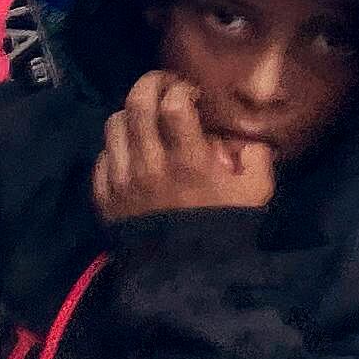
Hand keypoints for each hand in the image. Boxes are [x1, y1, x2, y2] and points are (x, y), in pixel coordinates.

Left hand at [91, 71, 274, 222]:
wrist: (184, 274)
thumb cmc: (222, 227)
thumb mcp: (256, 191)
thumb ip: (257, 155)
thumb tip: (244, 136)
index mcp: (188, 160)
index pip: (173, 105)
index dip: (182, 89)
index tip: (192, 94)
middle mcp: (150, 165)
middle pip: (136, 105)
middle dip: (151, 84)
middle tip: (165, 85)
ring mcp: (122, 180)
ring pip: (113, 125)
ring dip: (130, 113)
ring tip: (146, 117)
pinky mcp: (105, 197)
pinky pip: (101, 157)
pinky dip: (115, 147)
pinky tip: (132, 151)